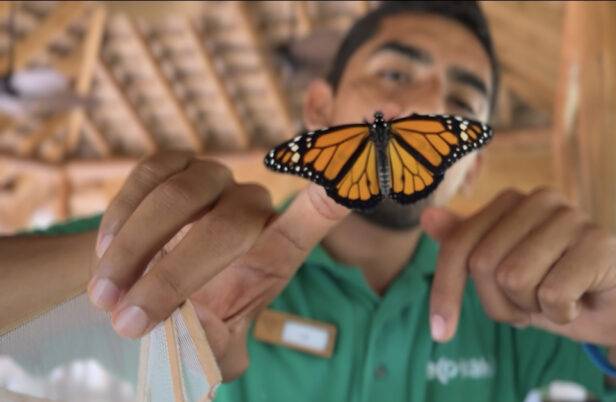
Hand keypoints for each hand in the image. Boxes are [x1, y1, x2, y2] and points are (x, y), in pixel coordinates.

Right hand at [88, 151, 347, 379]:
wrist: (145, 293)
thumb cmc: (193, 321)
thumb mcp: (213, 348)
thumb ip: (219, 348)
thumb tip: (212, 340)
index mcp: (276, 250)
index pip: (317, 214)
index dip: (334, 192)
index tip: (350, 177)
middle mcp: (251, 207)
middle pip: (231, 224)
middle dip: (175, 276)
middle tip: (129, 322)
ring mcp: (214, 179)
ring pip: (182, 195)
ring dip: (136, 251)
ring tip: (106, 298)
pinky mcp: (174, 164)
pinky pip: (150, 173)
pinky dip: (121, 216)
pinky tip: (104, 255)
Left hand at [422, 187, 615, 346]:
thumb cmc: (554, 288)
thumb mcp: (501, 275)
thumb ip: (465, 245)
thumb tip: (428, 216)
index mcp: (512, 201)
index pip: (459, 246)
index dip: (445, 292)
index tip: (441, 331)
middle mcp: (541, 199)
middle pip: (483, 264)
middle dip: (500, 304)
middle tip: (530, 306)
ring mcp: (573, 217)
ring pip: (514, 278)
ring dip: (531, 308)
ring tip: (556, 301)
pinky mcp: (600, 243)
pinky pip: (551, 294)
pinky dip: (560, 314)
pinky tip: (579, 302)